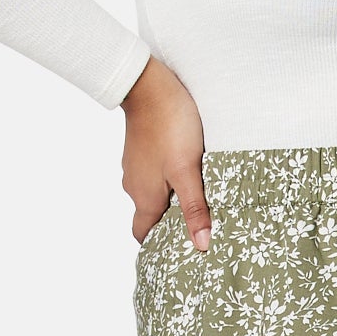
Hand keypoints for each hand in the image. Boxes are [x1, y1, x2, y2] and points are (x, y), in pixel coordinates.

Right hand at [122, 56, 211, 248]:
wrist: (149, 84)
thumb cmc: (169, 126)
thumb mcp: (188, 171)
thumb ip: (195, 208)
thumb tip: (202, 245)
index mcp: (144, 197)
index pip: (143, 235)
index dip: (159, 246)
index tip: (180, 251)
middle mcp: (134, 185)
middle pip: (150, 215)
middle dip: (170, 223)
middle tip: (197, 227)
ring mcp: (135, 166)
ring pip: (154, 193)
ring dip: (172, 198)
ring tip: (198, 199)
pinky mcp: (141, 149)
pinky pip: (154, 173)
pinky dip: (169, 179)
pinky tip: (188, 171)